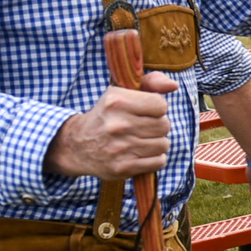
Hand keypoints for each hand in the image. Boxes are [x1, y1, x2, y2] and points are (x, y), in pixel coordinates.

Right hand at [45, 72, 177, 178]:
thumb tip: (173, 86)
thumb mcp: (121, 92)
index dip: (157, 108)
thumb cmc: (106, 116)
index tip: (146, 111)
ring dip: (157, 143)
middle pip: (164, 125)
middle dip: (158, 126)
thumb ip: (150, 82)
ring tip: (141, 140)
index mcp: (116, 102)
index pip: (160, 105)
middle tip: (143, 127)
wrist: (77, 146)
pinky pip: (159, 162)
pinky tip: (141, 153)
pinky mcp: (123, 167)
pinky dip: (154, 159)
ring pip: (163, 144)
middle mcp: (117, 124)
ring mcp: (120, 148)